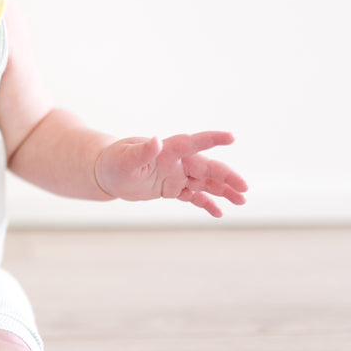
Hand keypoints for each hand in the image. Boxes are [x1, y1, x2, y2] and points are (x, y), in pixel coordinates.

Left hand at [95, 131, 247, 216]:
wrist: (106, 173)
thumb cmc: (114, 161)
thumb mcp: (125, 158)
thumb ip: (142, 151)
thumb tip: (156, 141)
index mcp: (167, 150)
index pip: (192, 142)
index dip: (211, 139)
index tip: (231, 137)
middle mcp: (175, 161)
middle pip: (206, 167)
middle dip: (226, 176)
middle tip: (244, 188)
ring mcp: (176, 175)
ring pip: (205, 182)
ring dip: (223, 190)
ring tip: (241, 201)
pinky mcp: (172, 188)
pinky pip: (194, 196)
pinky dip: (206, 203)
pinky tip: (219, 212)